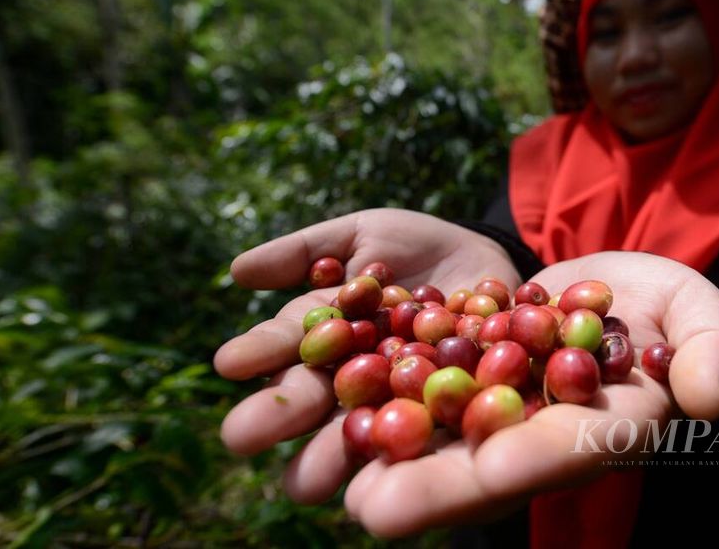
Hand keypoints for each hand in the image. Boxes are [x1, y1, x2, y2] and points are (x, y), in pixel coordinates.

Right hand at [213, 207, 518, 472]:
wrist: (489, 257)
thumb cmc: (414, 248)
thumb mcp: (362, 235)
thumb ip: (305, 252)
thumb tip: (238, 270)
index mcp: (329, 336)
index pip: (289, 344)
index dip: (260, 351)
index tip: (228, 361)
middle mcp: (357, 375)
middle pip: (317, 397)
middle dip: (282, 415)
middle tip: (240, 436)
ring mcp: (401, 396)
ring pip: (363, 428)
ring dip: (332, 454)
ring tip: (303, 482)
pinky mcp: (452, 409)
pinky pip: (433, 429)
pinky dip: (414, 449)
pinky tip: (392, 469)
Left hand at [217, 230, 718, 537]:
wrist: (625, 283)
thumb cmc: (678, 307)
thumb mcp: (708, 320)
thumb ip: (715, 354)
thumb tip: (707, 397)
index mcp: (598, 427)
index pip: (556, 456)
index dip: (506, 475)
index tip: (474, 494)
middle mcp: (536, 426)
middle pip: (482, 461)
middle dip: (427, 485)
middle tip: (366, 508)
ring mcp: (497, 396)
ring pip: (440, 428)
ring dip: (385, 447)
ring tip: (324, 469)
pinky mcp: (466, 360)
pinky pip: (421, 372)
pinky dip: (379, 382)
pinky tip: (329, 389)